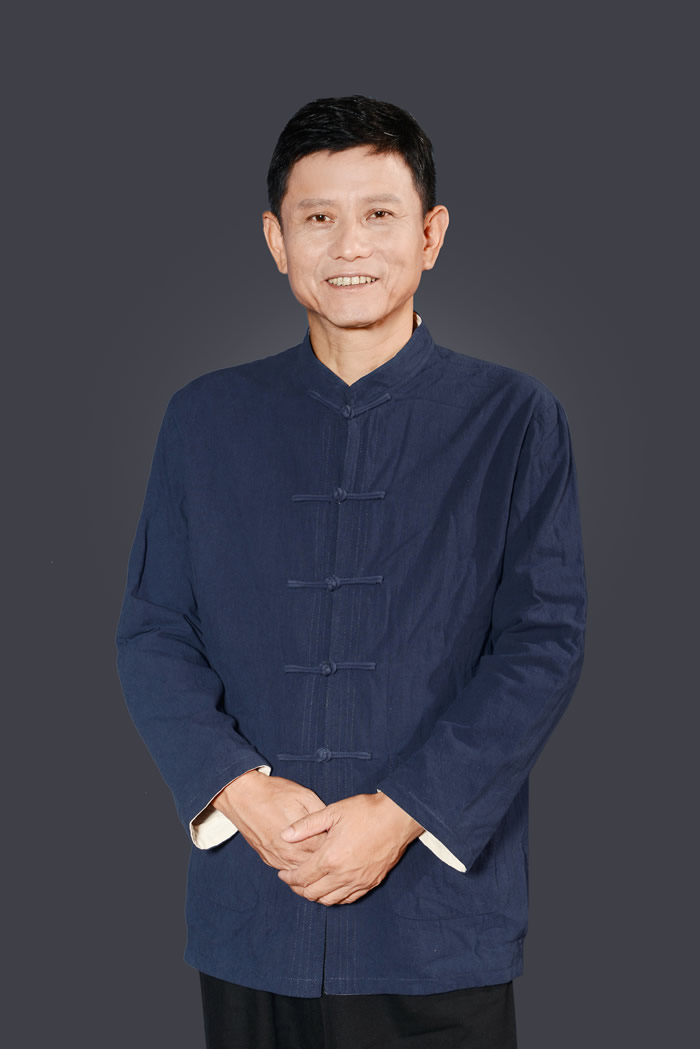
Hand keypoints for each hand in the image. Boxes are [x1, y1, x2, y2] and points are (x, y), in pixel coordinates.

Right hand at [212, 771, 327, 869]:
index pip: (327, 852)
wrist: (244, 796)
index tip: (342, 842)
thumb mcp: (305, 796)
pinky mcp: (269, 859)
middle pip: (316, 866)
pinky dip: (297, 869)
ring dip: (312, 868)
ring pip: (301, 873)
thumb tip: (334, 826)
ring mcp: (278, 859)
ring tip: (322, 858)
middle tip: (336, 853)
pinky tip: (304, 861)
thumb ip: (321, 815)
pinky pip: (287, 871)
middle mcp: (291, 853)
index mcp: (303, 839)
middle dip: (326, 860)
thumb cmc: (274, 793)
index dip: (337, 847)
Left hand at [277, 793, 423, 905]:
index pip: (301, 877)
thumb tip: (285, 835)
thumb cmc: (366, 812)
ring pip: (329, 900)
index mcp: (330, 858)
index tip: (282, 874)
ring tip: (308, 885)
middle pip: (312, 893)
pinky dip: (334, 898)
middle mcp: (343, 875)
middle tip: (292, 880)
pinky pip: (348, 899)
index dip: (288, 877)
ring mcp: (358, 881)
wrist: (397, 817)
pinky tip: (330, 888)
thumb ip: (306, 825)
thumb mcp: (333, 812)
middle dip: (298, 889)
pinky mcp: (371, 883)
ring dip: (315, 896)